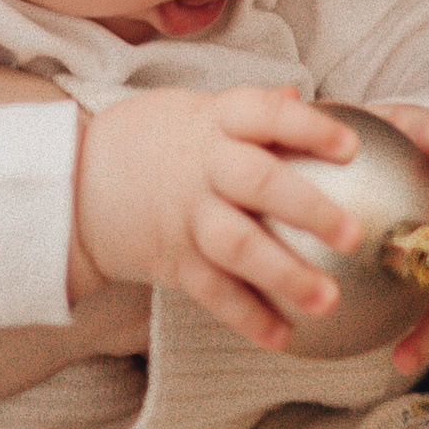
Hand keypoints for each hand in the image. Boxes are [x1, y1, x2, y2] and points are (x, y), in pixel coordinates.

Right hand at [69, 86, 363, 346]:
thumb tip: (294, 92)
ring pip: (238, 246)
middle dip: (307, 207)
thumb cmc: (152, 140)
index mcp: (213, 120)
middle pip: (258, 182)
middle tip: (352, 232)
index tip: (350, 146)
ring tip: (327, 300)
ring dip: (284, 274)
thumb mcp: (194, 109)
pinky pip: (214, 292)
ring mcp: (186, 216)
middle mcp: (202, 166)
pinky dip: (248, 317)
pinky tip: (283, 336)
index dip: (308, 127)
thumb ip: (248, 109)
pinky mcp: (172, 260)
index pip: (264, 114)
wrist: (76, 179)